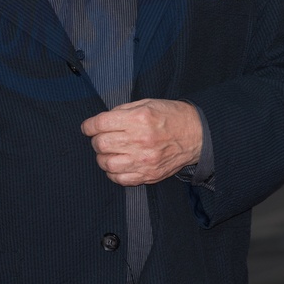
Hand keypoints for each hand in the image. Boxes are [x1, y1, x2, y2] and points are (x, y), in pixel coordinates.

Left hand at [81, 99, 202, 185]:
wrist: (196, 134)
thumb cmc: (170, 116)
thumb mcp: (146, 103)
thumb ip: (122, 111)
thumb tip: (101, 122)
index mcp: (138, 119)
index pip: (101, 124)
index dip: (88, 126)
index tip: (87, 127)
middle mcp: (140, 140)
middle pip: (102, 144)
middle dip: (96, 141)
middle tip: (100, 138)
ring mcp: (144, 160)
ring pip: (107, 164)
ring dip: (102, 157)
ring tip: (109, 152)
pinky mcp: (149, 174)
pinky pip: (120, 179)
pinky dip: (113, 173)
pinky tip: (117, 164)